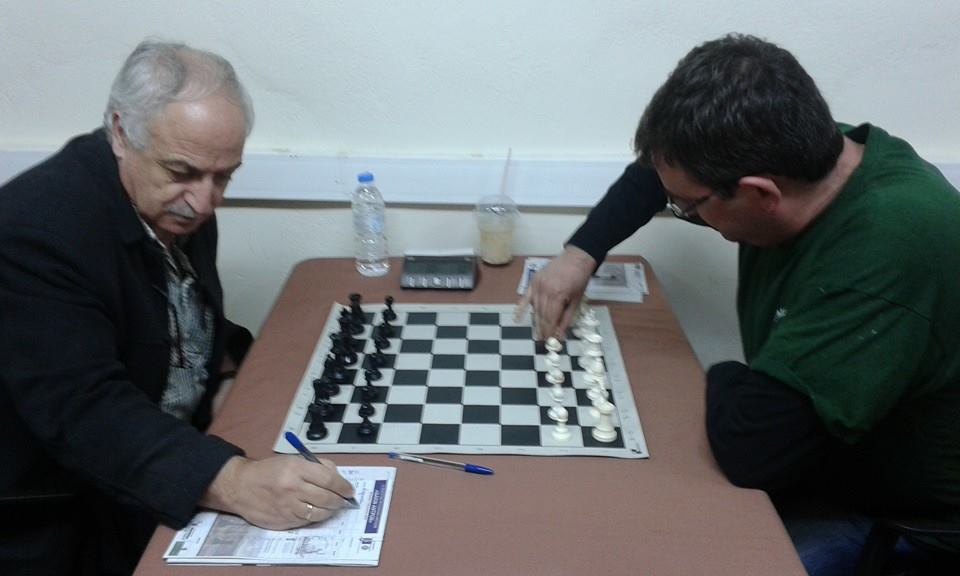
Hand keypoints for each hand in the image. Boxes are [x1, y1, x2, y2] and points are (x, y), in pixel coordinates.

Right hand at [200, 455, 355, 529]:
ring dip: (330, 511)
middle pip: (327, 498)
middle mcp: (292, 488)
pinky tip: (315, 511)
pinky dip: (315, 517)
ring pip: (319, 513)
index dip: (343, 486)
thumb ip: (316, 466)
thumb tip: (337, 476)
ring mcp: (288, 506)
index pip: (329, 478)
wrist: (240, 486)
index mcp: (296, 468)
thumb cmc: (268, 471)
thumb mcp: (292, 460)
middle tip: (344, 500)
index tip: (349, 490)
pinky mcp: (283, 520)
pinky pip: (307, 521)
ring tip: (332, 506)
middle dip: (340, 500)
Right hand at [517, 245, 595, 339]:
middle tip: (542, 340)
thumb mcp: (576, 301)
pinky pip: (526, 298)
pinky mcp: (533, 281)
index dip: (549, 332)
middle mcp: (545, 290)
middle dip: (542, 329)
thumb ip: (566, 318)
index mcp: (558, 295)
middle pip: (541, 315)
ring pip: (534, 308)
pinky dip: (520, 308)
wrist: (576, 258)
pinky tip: (516, 319)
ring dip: (536, 322)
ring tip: (537, 333)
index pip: (551, 319)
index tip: (549, 342)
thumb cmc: (580, 279)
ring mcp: (537, 285)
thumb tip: (559, 334)